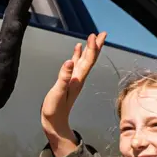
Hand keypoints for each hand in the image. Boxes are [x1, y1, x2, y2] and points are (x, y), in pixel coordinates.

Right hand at [42, 32, 105, 156]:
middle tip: (102, 34)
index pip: (88, 60)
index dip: (92, 48)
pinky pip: (76, 64)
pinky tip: (77, 49)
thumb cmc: (55, 110)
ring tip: (92, 38)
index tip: (94, 36)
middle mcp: (78, 78)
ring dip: (89, 49)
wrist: (55, 123)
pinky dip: (77, 55)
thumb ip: (64, 77)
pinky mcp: (69, 81)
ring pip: (84, 61)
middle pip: (90, 59)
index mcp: (77, 80)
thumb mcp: (57, 93)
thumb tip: (69, 62)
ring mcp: (74, 80)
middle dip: (96, 46)